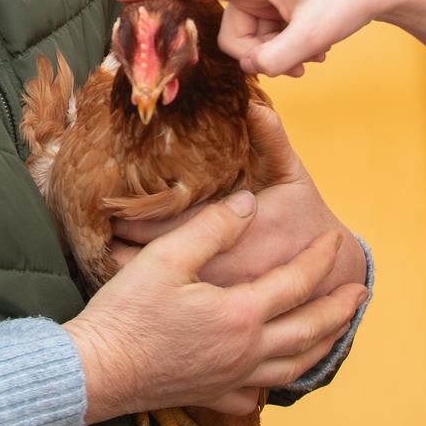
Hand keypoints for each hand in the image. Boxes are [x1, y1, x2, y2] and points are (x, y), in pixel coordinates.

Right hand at [63, 192, 366, 421]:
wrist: (95, 373)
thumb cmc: (125, 314)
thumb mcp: (166, 258)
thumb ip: (212, 227)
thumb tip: (249, 204)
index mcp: (240, 314)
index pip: (296, 282)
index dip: (320, 259)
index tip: (335, 239)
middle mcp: (246, 351)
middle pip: (309, 330)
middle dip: (338, 309)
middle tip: (359, 291)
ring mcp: (230, 379)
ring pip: (293, 366)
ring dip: (321, 345)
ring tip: (335, 332)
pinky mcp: (211, 396)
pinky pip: (256, 393)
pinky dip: (274, 381)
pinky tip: (272, 375)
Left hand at [109, 104, 366, 299]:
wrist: (329, 278)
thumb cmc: (304, 219)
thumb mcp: (293, 176)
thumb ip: (272, 141)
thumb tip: (254, 106)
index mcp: (251, 232)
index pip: (183, 225)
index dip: (143, 219)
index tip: (111, 209)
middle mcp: (238, 271)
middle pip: (170, 262)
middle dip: (129, 250)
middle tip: (95, 233)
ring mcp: (230, 301)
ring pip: (170, 293)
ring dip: (135, 279)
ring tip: (101, 259)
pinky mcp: (224, 320)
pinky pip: (179, 311)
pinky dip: (152, 300)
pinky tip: (127, 289)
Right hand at [115, 0, 419, 75]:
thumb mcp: (315, 35)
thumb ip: (278, 59)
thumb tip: (255, 70)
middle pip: (230, 37)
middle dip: (262, 56)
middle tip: (301, 61)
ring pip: (250, 44)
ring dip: (280, 56)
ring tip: (315, 56)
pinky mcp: (276, 6)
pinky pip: (265, 40)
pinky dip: (288, 51)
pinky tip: (316, 53)